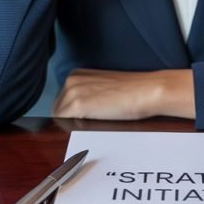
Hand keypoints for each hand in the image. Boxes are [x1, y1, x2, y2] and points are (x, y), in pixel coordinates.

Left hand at [52, 68, 195, 120]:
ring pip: (59, 117)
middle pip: (57, 109)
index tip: (82, 121)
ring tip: (92, 125)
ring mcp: (72, 92)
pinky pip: (63, 124)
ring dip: (71, 125)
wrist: (146, 91)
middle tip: (88, 126)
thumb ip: (86, 95)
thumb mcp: (102, 88)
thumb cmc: (131, 91)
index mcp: (76, 74)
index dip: (69, 114)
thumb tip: (74, 115)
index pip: (61, 101)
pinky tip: (91, 126)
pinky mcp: (77, 106)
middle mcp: (70, 80)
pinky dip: (73, 129)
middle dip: (68, 120)